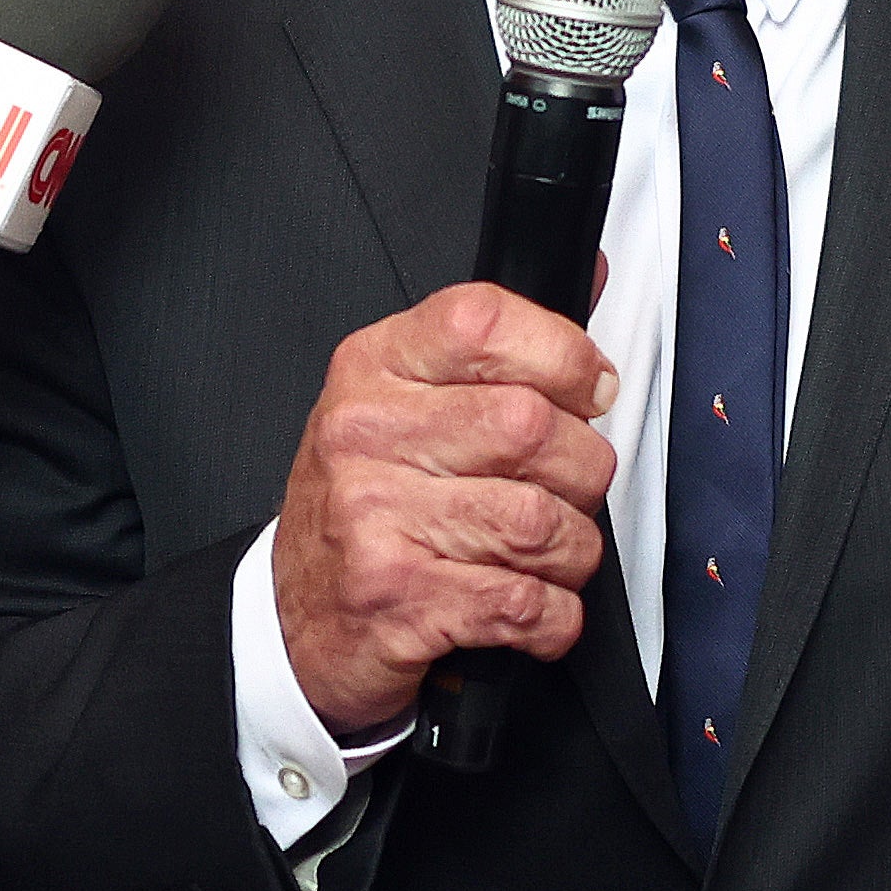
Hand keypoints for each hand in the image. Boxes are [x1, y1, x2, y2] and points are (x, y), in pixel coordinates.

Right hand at [276, 282, 616, 740]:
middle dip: (582, 469)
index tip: (589, 391)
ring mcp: (373, 516)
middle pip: (531, 428)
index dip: (564, 356)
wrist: (299, 617)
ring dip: (571, 551)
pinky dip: (554, 615)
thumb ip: (500, 345)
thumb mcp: (408, 401)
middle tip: (567, 489)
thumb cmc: (367, 504)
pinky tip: (530, 607)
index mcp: (374, 367)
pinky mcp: (396, 596)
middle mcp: (365, 434)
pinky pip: (525, 602)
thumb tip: (591, 273)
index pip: (484, 323)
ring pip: (540, 522)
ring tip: (547, 556)